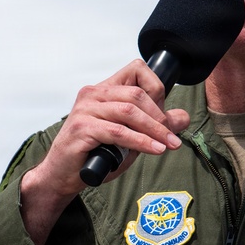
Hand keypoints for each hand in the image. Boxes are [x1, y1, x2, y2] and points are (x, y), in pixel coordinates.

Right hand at [20, 59, 189, 244]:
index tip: (165, 113)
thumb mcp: (130, 137)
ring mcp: (85, 110)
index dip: (156, 87)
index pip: (136, 69)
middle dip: (159, 117)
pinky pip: (118, 132)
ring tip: (168, 145)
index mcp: (104, 89)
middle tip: (171, 137)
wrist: (62, 175)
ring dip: (154, 130)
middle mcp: (92, 94)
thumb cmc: (94, 154)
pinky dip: (140, 141)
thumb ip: (153, 125)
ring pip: (129, 112)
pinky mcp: (82, 128)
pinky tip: (154, 149)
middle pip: (136, 94)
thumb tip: (183, 117)